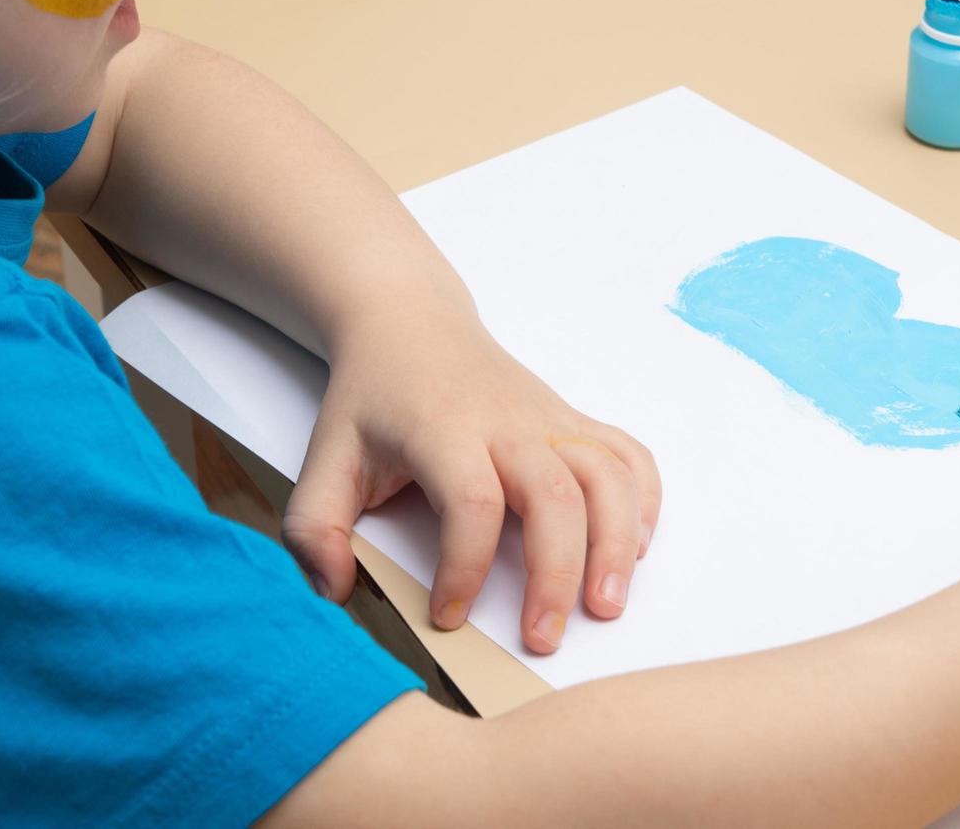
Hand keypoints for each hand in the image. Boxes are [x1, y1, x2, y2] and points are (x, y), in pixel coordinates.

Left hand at [281, 312, 661, 653]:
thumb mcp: (324, 457)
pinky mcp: (573, 419)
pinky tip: (636, 547)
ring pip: (606, 475)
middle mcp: (508, 421)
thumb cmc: (372, 397)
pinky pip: (628, 454)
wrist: (411, 322)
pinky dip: (644, 500)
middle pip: (555, 495)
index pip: (472, 500)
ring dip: (616, 543)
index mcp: (444, 429)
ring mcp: (548, 418)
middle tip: (543, 637)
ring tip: (606, 605)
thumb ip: (314, 528)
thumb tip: (333, 592)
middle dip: (557, 574)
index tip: (449, 614)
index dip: (465, 567)